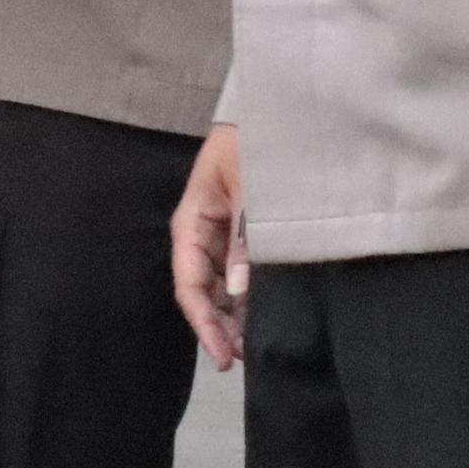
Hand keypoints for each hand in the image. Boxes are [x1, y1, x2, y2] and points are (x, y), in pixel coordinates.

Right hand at [171, 124, 249, 367]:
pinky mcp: (246, 230)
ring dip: (234, 314)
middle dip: (219, 326)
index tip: (223, 355)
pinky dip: (249, 294)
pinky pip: (242, 270)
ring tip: (253, 344)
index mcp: (192, 220)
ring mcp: (225, 232)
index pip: (189, 283)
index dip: (203, 322)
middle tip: (242, 359)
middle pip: (204, 290)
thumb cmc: (255, 140)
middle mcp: (204, 231)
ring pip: (223, 285)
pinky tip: (262, 314)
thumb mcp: (249, 187)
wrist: (279, 109)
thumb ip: (244, 237)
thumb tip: (239, 290)